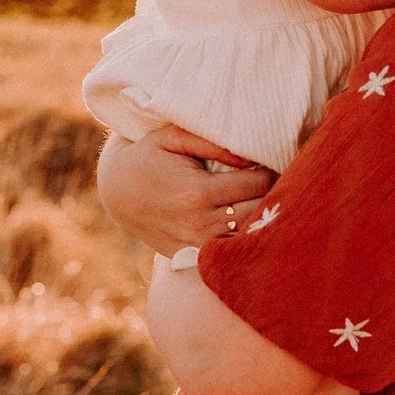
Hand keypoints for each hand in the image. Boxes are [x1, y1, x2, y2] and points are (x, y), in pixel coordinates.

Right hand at [96, 126, 276, 256]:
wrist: (116, 191)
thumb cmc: (148, 157)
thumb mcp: (172, 137)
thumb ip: (214, 144)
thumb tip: (251, 158)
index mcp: (199, 192)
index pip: (259, 184)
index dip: (271, 171)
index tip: (271, 163)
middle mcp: (200, 224)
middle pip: (260, 212)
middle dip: (273, 195)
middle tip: (277, 182)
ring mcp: (196, 245)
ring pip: (248, 238)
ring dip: (261, 220)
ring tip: (264, 202)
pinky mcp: (191, 257)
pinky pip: (229, 254)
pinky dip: (242, 240)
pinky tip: (246, 223)